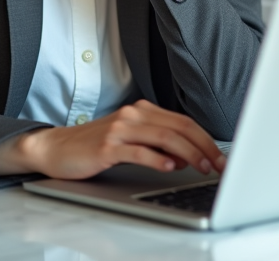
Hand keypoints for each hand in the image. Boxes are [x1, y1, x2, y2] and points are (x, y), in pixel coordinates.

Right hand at [0, 100, 225, 179]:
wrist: (56, 149)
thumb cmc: (94, 147)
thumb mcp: (129, 141)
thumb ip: (157, 144)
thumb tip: (187, 157)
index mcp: (141, 111)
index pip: (182, 121)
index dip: (205, 138)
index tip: (221, 156)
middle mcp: (133, 115)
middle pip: (178, 127)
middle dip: (204, 146)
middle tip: (219, 164)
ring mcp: (119, 129)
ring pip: (164, 137)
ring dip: (189, 153)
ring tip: (203, 167)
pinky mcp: (107, 146)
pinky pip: (139, 151)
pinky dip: (158, 159)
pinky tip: (171, 167)